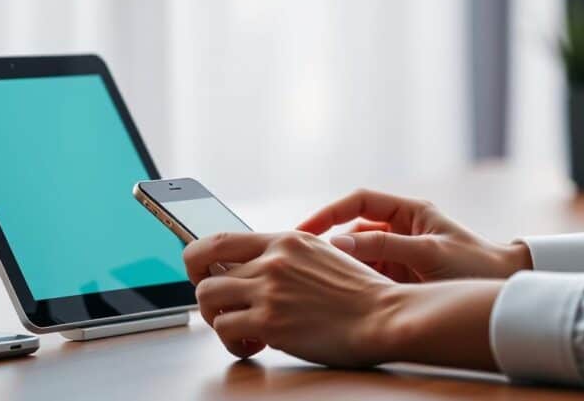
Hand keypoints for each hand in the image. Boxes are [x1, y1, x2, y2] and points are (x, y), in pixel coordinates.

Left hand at [183, 231, 400, 366]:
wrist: (385, 316)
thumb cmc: (364, 295)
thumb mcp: (325, 256)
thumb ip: (290, 259)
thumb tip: (262, 271)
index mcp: (286, 240)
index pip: (220, 238)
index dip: (198, 258)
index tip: (201, 273)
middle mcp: (273, 259)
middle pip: (203, 269)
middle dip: (205, 293)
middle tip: (220, 309)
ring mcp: (270, 288)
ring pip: (207, 298)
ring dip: (217, 319)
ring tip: (241, 331)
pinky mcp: (270, 320)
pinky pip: (224, 328)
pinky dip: (232, 343)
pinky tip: (254, 346)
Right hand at [297, 189, 531, 282]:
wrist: (505, 290)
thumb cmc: (474, 266)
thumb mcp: (428, 254)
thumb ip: (383, 245)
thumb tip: (337, 242)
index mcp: (408, 210)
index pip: (356, 201)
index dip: (327, 213)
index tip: (303, 230)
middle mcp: (400, 228)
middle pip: (352, 229)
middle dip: (328, 244)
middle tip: (301, 261)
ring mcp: (398, 253)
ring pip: (357, 255)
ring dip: (340, 266)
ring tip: (318, 281)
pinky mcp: (399, 277)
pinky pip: (368, 275)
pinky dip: (353, 283)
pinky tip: (338, 295)